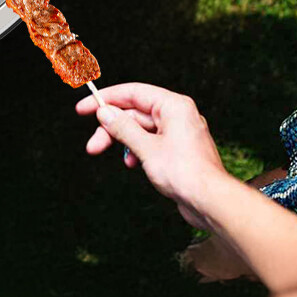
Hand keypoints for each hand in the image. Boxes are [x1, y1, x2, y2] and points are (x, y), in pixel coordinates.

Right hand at [76, 83, 227, 228]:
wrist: (213, 203)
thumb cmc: (186, 173)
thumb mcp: (146, 148)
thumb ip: (123, 127)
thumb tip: (105, 112)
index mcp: (173, 105)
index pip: (132, 93)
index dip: (105, 99)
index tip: (83, 107)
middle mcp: (177, 114)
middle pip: (134, 113)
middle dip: (111, 128)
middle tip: (93, 144)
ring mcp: (179, 133)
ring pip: (141, 129)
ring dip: (122, 141)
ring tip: (109, 156)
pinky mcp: (178, 150)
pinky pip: (150, 142)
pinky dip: (137, 150)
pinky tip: (131, 163)